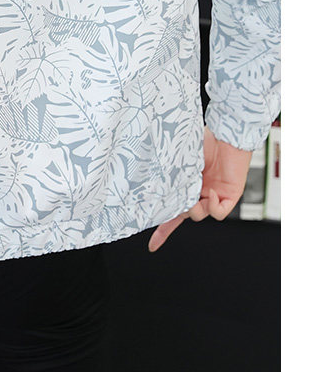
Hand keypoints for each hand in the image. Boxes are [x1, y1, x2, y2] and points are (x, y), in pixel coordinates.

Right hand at [147, 125, 252, 251]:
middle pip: (184, 214)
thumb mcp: (180, 157)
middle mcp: (198, 192)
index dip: (162, 229)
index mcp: (185, 185)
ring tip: (195, 194)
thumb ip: (172, 172)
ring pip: (200, 215)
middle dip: (177, 212)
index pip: (172, 211)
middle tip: (177, 199)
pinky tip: (211, 192)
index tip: (152, 246)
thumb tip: (159, 183)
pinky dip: (213, 206)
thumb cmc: (204, 139)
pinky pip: (218, 212)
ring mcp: (213, 195)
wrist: (227, 135)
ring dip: (195, 209)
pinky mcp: (229, 197)